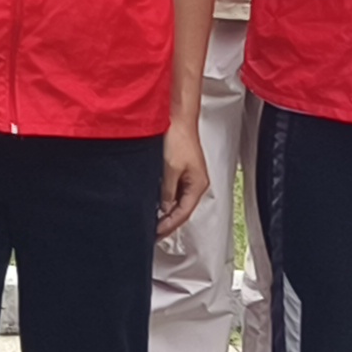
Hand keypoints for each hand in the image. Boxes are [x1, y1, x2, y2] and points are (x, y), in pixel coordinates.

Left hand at [155, 114, 209, 238]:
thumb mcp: (170, 169)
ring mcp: (190, 177)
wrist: (177, 119)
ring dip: (166, 211)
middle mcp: (196, 182)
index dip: (169, 225)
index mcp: (198, 185)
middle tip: (154, 232)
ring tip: (153, 222)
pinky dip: (165, 199)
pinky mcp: (182, 170)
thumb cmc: (178, 138)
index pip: (183, 213)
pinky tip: (156, 203)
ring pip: (178, 201)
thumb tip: (164, 207)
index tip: (156, 233)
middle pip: (182, 209)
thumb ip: (167, 191)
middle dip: (168, 222)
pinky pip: (175, 191)